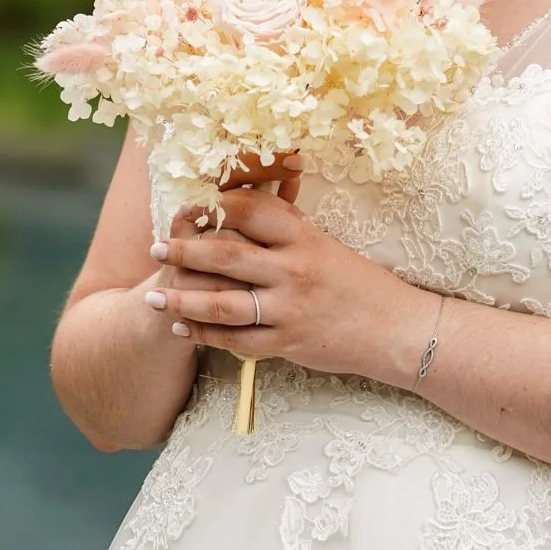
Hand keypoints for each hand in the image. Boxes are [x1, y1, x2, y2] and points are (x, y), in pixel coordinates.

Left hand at [145, 188, 426, 386]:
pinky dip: (206, 336)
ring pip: (222, 304)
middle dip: (183, 252)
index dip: (213, 207)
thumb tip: (241, 209)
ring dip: (182, 302)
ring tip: (154, 299)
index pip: (249, 211)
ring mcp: (290, 308)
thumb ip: (287, 231)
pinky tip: (184, 330)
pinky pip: (237, 341)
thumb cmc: (359, 284)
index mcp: (304, 237)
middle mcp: (294, 269)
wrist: (396, 328)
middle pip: (225, 257)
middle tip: (155, 249)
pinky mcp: (289, 343)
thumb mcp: (326, 245)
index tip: (189, 208)